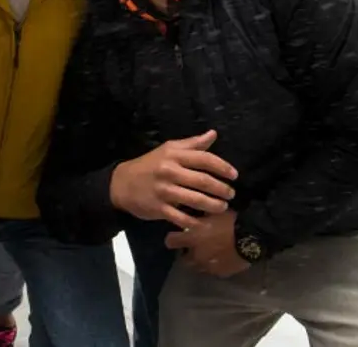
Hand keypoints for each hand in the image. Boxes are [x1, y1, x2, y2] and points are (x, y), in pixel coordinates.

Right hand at [108, 130, 236, 229]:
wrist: (122, 183)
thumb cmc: (149, 164)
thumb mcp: (168, 149)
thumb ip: (192, 144)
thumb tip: (213, 134)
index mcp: (174, 155)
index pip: (204, 159)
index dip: (223, 167)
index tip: (234, 175)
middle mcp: (170, 171)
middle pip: (203, 181)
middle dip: (221, 189)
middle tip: (231, 194)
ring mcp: (164, 190)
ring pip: (195, 200)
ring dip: (213, 205)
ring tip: (222, 207)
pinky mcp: (159, 208)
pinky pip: (181, 217)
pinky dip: (194, 221)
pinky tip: (203, 223)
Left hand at [165, 210, 249, 276]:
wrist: (252, 236)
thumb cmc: (231, 220)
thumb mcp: (212, 212)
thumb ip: (199, 216)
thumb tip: (191, 214)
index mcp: (192, 238)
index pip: (170, 241)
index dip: (173, 238)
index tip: (178, 235)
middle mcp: (196, 254)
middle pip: (183, 258)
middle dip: (187, 252)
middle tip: (196, 245)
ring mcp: (208, 266)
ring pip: (197, 266)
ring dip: (200, 260)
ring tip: (209, 252)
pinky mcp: (221, 273)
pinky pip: (213, 270)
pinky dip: (214, 265)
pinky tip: (221, 257)